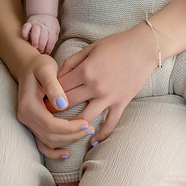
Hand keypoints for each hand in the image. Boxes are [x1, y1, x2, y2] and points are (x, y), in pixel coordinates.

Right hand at [16, 52, 93, 159]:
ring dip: (67, 141)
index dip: (69, 128)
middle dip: (72, 135)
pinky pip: (42, 144)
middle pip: (50, 136)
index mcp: (28, 105)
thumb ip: (53, 86)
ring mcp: (28, 123)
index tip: (86, 123)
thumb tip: (63, 105)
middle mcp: (25, 117)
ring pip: (48, 142)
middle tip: (90, 128)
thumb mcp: (46, 69)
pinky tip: (67, 153)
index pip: (49, 125)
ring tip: (85, 133)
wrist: (28, 67)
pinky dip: (53, 151)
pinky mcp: (33, 125)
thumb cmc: (39, 66)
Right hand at [21, 14, 59, 53]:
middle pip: (43, 37)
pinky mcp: (29, 23)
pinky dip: (24, 34)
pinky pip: (25, 27)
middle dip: (41, 46)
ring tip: (35, 46)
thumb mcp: (56, 31)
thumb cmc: (50, 25)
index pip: (51, 40)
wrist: (44, 13)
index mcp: (52, 29)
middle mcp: (44, 26)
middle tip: (40, 50)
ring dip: (35, 41)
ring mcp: (36, 24)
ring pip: (35, 32)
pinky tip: (26, 39)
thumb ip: (53, 39)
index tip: (46, 53)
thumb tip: (48, 51)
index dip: (49, 49)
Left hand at [53, 27, 152, 145]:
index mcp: (85, 70)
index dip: (48, 93)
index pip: (60, 87)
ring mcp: (109, 97)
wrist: (144, 47)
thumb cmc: (116, 44)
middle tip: (45, 115)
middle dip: (54, 109)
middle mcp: (95, 86)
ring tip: (63, 129)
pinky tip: (93, 141)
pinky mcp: (121, 103)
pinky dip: (101, 134)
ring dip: (72, 125)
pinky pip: (110, 123)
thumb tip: (58, 76)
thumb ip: (72, 62)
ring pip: (84, 118)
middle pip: (68, 103)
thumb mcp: (90, 48)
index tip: (41, 98)